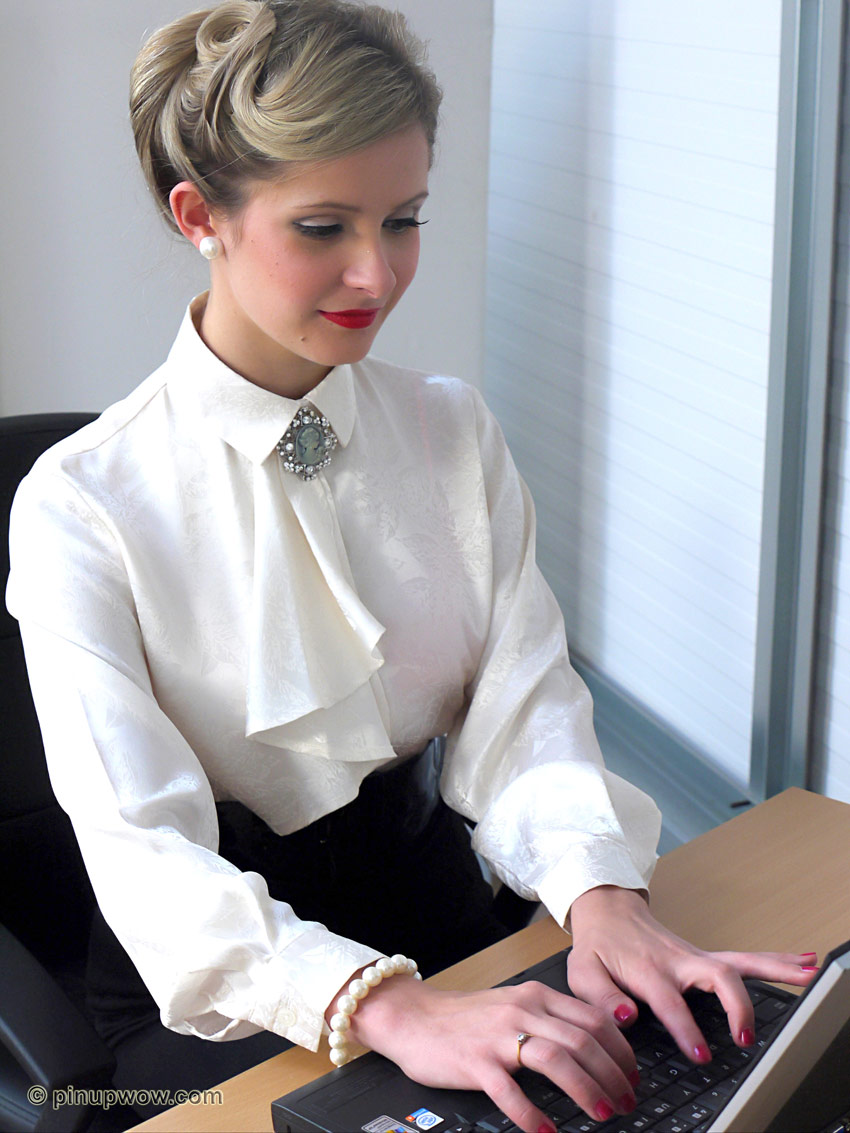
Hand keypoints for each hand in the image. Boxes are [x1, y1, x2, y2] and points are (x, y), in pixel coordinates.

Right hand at [327, 969, 640, 1132]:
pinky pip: (510, 1089)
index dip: (621, 1051)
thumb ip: (549, 1020)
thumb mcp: (514, 1006)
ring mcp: (498, 1035)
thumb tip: (593, 1050)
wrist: (413, 1016)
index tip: (633, 1076)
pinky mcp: (475, 1061)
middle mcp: (522, 1010)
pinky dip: (532, 1112)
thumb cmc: (466, 1018)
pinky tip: (547, 1130)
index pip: (594, 1019)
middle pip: (583, 1040)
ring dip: (586, 1089)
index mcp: (536, 996)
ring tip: (603, 1114)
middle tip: (626, 1102)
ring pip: (557, 1058)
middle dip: (613, 1075)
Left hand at [567, 885, 818, 1061]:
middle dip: (736, 1005)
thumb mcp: (582, 971)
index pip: (670, 1000)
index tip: (701, 1053)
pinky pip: (743, 959)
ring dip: (774, 970)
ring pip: (739, 962)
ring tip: (807, 977)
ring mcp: (695, 957)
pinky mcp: (706, 958)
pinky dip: (774, 961)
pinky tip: (801, 963)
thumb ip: (601, 998)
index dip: (685, 1027)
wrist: (607, 911)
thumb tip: (626, 1018)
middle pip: (717, 975)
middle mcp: (677, 961)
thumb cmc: (598, 946)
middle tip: (746, 1036)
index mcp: (647, 968)